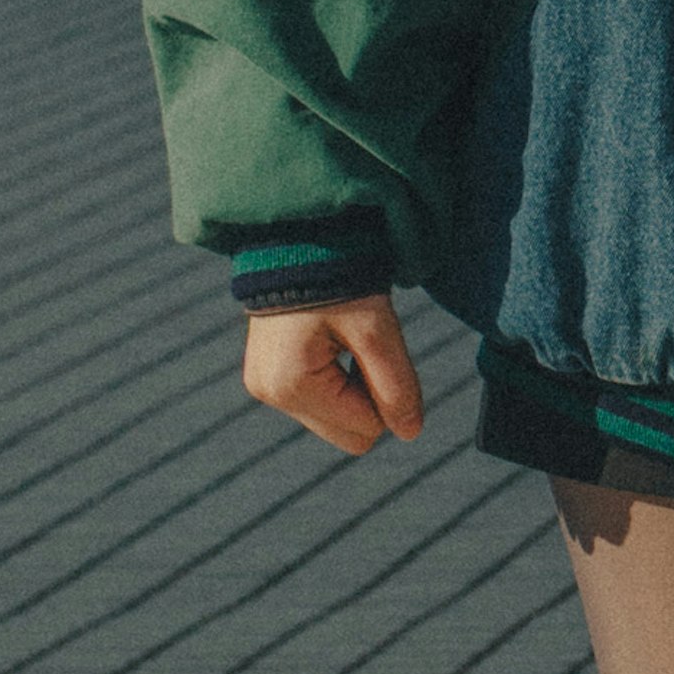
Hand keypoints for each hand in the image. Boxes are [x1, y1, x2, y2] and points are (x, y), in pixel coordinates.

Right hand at [244, 295, 425, 454]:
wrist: (298, 238)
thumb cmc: (337, 277)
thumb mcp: (376, 329)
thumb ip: (396, 385)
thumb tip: (410, 433)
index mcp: (291, 386)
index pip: (366, 430)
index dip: (385, 394)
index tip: (375, 349)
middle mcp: (270, 394)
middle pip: (347, 435)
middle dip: (366, 396)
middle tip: (362, 347)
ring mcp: (263, 387)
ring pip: (332, 420)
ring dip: (349, 387)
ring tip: (342, 340)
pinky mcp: (265, 376)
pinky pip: (314, 401)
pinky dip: (332, 380)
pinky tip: (328, 343)